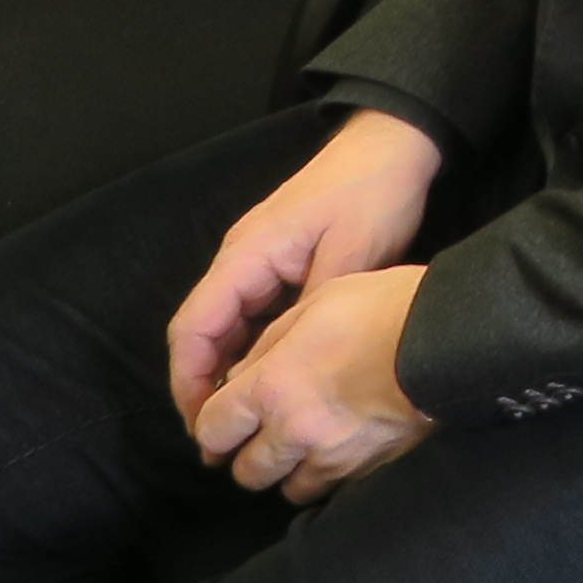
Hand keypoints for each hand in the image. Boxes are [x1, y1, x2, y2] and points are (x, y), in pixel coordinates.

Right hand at [170, 108, 446, 462]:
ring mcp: (258, 258)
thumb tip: (283, 367)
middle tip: (220, 440)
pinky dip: (251, 348)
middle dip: (202, 387)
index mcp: (247, 255)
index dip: (188, 383)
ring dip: (226, 371)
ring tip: (244, 421)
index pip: (193, 328)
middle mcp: (241, 258)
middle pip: (201, 331)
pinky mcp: (280, 260)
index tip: (201, 428)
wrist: (394, 142)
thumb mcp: (351, 255)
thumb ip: (313, 311)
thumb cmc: (373, 193)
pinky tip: (270, 379)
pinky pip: (251, 313)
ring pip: (225, 325)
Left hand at [194, 268, 434, 501]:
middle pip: (246, 472)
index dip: (212, 428)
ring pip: (288, 489)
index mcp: (273, 386)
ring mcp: (333, 456)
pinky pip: (331, 488)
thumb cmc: (382, 307)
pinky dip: (325, 474)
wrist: (448, 338)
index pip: (214, 430)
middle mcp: (294, 431)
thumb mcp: (316, 303)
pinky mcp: (367, 469)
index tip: (221, 422)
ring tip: (301, 446)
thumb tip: (240, 376)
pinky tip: (337, 449)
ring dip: (287, 471)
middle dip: (246, 456)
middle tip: (260, 436)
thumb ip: (269, 344)